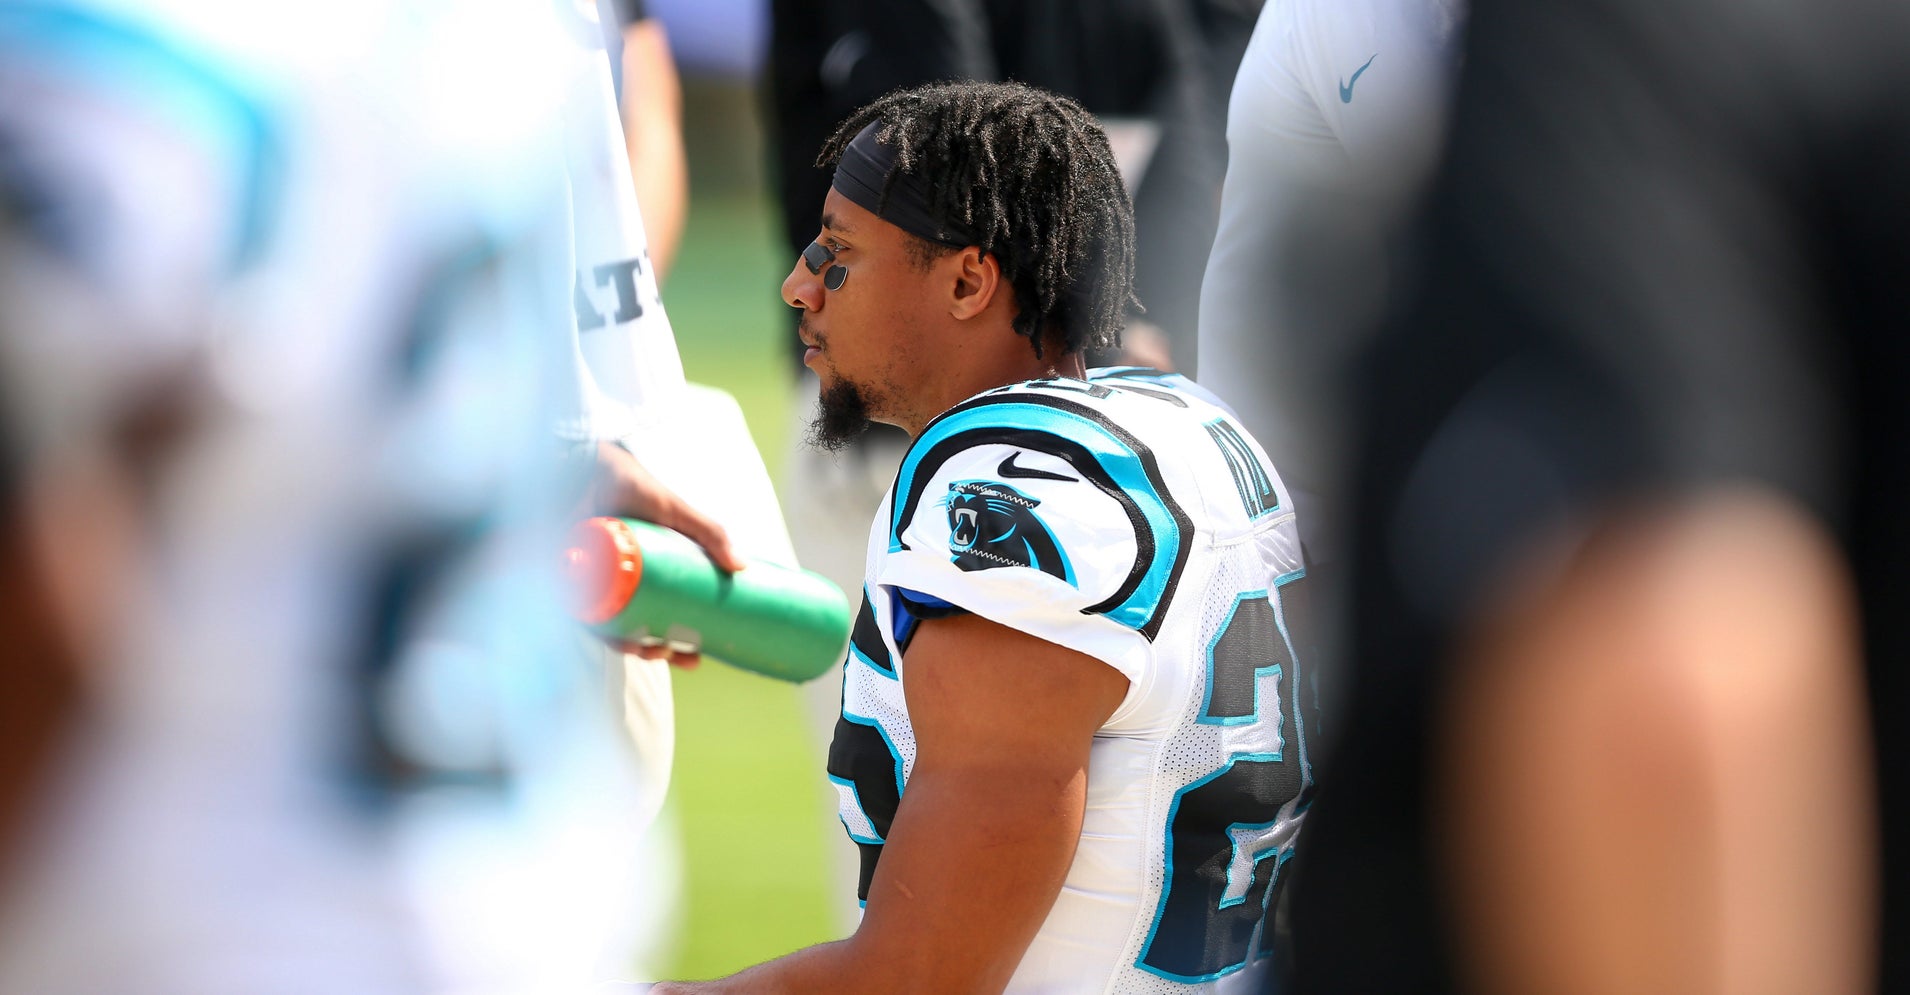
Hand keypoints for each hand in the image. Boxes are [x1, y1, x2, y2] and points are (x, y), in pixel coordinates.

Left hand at [587, 441, 743, 667]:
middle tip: (682, 657)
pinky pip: (578, 615)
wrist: (580, 457)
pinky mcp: (560, 582)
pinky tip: (624, 640)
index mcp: (638, 571)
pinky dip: (600, 629)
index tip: (696, 654)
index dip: (676, 638)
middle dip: (659, 650)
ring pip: (609, 627)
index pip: (657, 613)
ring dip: (633, 646)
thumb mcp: (673, 510)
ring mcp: (585, 584)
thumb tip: (742, 566)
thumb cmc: (624, 481)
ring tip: (656, 651)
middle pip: (635, 626)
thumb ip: (708, 532)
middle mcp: (609, 582)